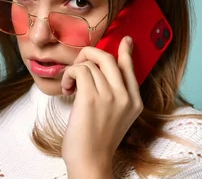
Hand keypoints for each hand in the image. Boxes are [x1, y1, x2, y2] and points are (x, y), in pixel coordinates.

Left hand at [61, 36, 143, 177]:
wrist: (90, 161)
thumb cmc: (97, 140)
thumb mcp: (116, 117)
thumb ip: (115, 96)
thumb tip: (102, 74)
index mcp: (135, 102)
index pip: (130, 68)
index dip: (125, 52)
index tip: (125, 40)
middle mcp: (125, 97)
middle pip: (108, 58)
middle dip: (88, 55)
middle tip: (78, 65)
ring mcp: (110, 97)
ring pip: (89, 64)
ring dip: (74, 71)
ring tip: (69, 86)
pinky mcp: (91, 98)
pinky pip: (79, 70)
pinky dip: (68, 75)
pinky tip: (66, 89)